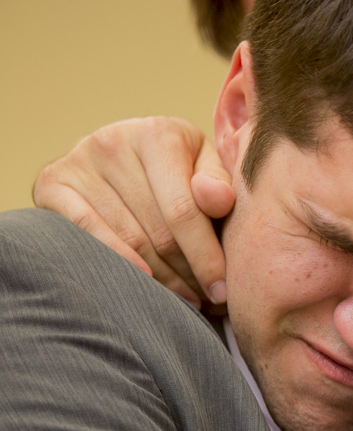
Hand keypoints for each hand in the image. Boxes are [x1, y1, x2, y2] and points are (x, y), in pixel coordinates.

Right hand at [33, 117, 235, 307]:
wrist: (123, 153)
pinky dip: (117, 260)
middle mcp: (113, 142)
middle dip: (187, 271)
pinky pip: (86, 232)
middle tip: (206, 297)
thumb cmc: (178, 168)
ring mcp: (78, 161)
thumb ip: (219, 183)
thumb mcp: (205, 167)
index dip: (206, 255)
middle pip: (158, 230)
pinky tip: (143, 280)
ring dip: (161, 277)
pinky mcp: (52, 182)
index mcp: (158, 134)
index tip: (223, 289)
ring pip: (128, 239)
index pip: (184, 210)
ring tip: (185, 295)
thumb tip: (217, 200)